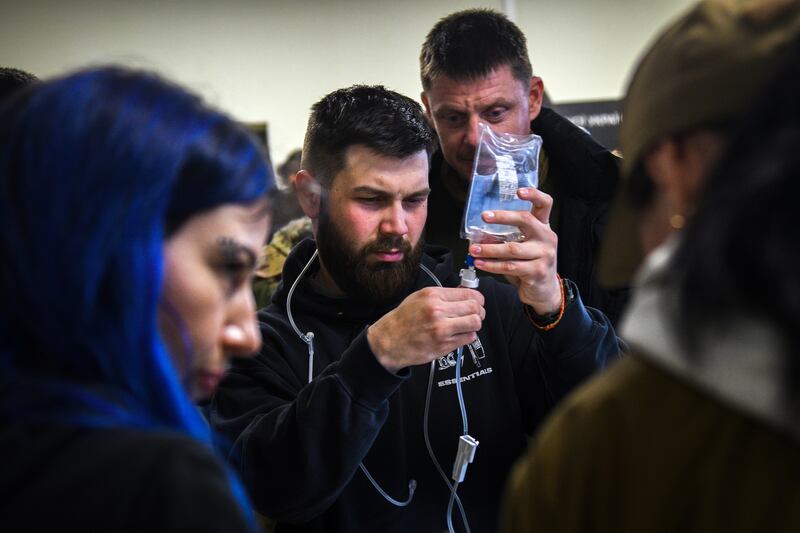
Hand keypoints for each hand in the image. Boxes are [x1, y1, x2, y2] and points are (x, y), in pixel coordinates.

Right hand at [367, 287, 484, 372]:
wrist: (390, 340)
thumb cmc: (404, 319)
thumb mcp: (420, 297)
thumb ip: (444, 295)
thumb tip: (466, 293)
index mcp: (432, 295)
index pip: (468, 294)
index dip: (478, 299)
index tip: (477, 302)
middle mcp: (437, 311)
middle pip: (475, 308)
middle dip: (479, 311)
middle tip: (476, 314)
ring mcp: (441, 329)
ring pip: (475, 323)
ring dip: (475, 324)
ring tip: (467, 325)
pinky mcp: (444, 345)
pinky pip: (468, 338)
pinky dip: (468, 336)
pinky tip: (459, 335)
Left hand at [468, 187, 561, 314]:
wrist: (544, 291)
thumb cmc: (530, 265)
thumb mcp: (522, 247)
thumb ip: (506, 238)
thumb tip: (480, 233)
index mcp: (543, 227)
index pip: (545, 204)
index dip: (534, 194)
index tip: (518, 191)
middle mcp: (547, 237)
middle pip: (526, 220)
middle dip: (503, 217)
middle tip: (484, 216)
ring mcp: (545, 254)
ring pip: (512, 248)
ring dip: (489, 249)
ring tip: (473, 249)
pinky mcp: (537, 271)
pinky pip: (510, 266)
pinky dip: (492, 265)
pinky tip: (480, 263)